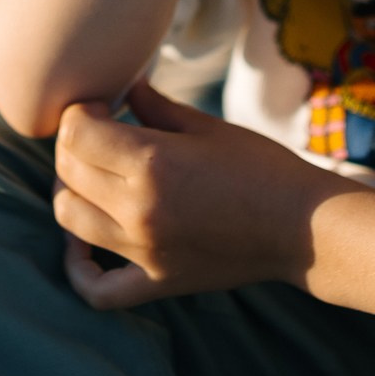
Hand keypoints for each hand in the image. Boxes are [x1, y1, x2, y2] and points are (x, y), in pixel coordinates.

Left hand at [52, 80, 339, 307]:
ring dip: (70, 192)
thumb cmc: (263, 168)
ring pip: (69, 220)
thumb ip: (157, 106)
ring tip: (92, 178)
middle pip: (70, 171)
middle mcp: (139, 208)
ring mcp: (144, 250)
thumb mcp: (208, 127)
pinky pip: (97, 289)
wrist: (305, 228)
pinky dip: (78, 269)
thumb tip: (125, 86)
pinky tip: (81, 244)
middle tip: (97, 134)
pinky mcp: (156, 280)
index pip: (77, 133)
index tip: (98, 108)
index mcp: (153, 163)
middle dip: (73, 145)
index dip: (79, 113)